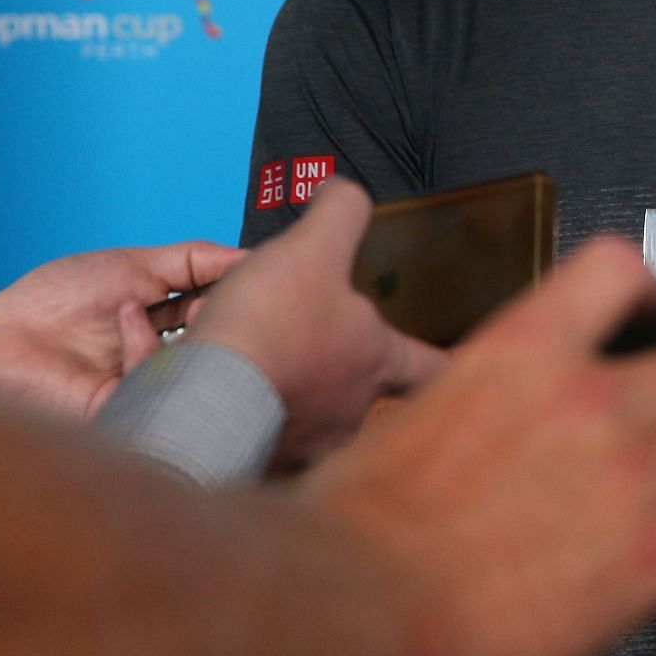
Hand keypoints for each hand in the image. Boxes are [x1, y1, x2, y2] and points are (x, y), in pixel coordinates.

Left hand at [0, 239, 240, 418]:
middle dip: (227, 318)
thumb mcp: (137, 264)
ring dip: (196, 332)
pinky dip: (148, 347)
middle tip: (228, 296)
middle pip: (220, 344)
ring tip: (179, 306)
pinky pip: (163, 386)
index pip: (221, 314)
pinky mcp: (132, 408)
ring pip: (201, 370)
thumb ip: (196, 259)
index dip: (239, 297)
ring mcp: (150, 383)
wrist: (1, 336)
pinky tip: (128, 323)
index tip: (257, 277)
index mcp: (167, 324)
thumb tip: (249, 257)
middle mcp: (164, 354)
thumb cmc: (53, 299)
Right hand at [188, 180, 443, 466]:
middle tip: (310, 351)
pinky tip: (232, 402)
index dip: (442, 360)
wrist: (203, 398)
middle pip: (364, 395)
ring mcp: (308, 445)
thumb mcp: (313, 245)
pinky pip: (265, 445)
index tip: (452, 364)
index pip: (432, 366)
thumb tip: (345, 190)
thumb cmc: (267, 327)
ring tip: (261, 370)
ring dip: (292, 396)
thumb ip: (341, 212)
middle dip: (341, 372)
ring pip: (311, 420)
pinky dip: (251, 422)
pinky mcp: (262, 465)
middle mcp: (351, 411)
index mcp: (377, 360)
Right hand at [299, 236, 655, 655]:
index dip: (652, 287)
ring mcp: (631, 478)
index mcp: (526, 353)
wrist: (351, 602)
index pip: (618, 272)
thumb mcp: (413, 414)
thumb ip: (483, 396)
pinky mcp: (653, 559)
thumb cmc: (357, 527)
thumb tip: (493, 410)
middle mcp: (592, 403)